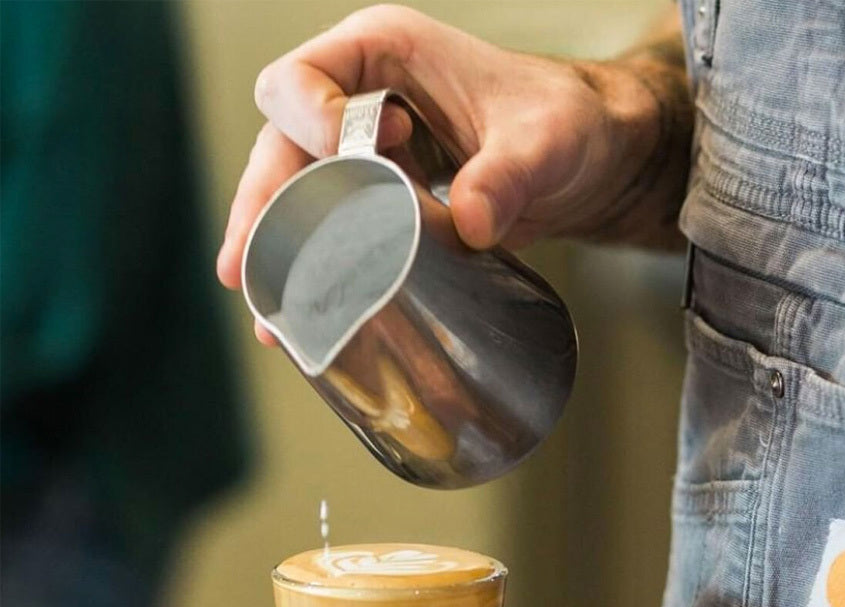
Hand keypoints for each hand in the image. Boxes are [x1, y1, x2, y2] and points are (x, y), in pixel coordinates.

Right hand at [217, 2, 670, 316]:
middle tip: (246, 268)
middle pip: (282, 145)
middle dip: (265, 208)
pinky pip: (335, 224)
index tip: (338, 165)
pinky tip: (306, 313)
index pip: (304, 81)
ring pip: (299, 192)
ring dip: (280, 249)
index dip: (306, 124)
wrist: (596, 159)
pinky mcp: (384, 195)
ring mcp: (369, 149)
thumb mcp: (548, 142)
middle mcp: (363, 96)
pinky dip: (319, 265)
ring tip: (267, 311)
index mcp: (386, 52)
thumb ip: (510, 174)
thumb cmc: (572, 122)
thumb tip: (469, 220)